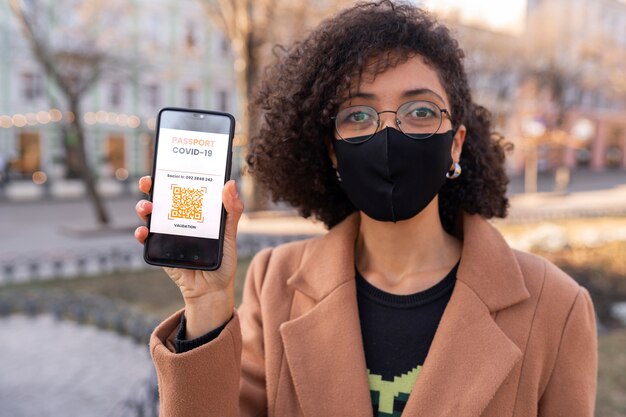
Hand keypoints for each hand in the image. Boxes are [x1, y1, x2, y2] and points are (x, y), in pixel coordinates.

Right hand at [134, 176, 243, 337]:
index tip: (166, 165)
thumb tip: (230, 184)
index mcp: (195, 211)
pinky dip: (140, 234)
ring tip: (147, 208)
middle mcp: (178, 219)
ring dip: (143, 208)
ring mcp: (167, 234)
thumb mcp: (230, 234)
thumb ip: (232, 211)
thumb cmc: (223, 260)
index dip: (173, 175)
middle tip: (149, 182)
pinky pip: (145, 240)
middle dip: (151, 187)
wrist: (212, 290)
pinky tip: (143, 232)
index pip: (182, 188)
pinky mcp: (159, 250)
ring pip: (149, 216)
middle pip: (161, 198)